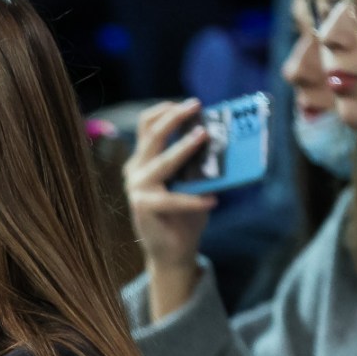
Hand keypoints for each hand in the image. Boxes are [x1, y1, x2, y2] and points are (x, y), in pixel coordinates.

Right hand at [124, 98, 216, 320]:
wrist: (171, 252)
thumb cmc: (183, 216)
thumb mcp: (190, 183)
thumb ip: (195, 164)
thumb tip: (221, 139)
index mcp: (143, 161)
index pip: (146, 126)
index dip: (164, 110)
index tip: (189, 104)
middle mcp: (135, 170)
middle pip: (151, 135)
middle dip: (174, 117)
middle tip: (196, 105)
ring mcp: (137, 188)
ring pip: (162, 161)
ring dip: (183, 147)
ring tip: (204, 136)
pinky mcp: (143, 207)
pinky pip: (174, 199)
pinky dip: (195, 200)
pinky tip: (212, 201)